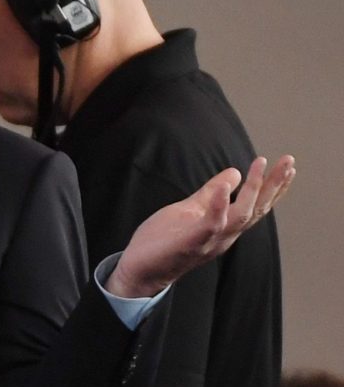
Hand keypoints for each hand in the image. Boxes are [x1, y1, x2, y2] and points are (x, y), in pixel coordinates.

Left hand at [107, 155, 294, 297]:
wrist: (141, 268)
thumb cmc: (165, 240)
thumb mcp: (190, 209)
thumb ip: (212, 193)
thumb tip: (234, 172)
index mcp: (225, 226)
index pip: (256, 205)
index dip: (273, 186)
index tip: (288, 164)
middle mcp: (224, 235)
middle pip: (257, 209)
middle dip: (274, 185)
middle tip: (289, 161)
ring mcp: (210, 240)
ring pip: (240, 216)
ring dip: (253, 191)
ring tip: (260, 166)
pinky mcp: (191, 243)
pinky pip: (210, 225)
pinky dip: (219, 206)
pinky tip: (226, 188)